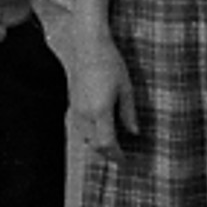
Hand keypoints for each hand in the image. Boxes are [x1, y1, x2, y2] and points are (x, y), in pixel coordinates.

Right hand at [68, 30, 138, 161]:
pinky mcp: (71, 103)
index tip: (125, 161)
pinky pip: (79, 128)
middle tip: (120, 156)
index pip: (107, 144)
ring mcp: (75, 109)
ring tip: (111, 146)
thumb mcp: (126, 88)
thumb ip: (129, 113)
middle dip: (107, 154)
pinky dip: (89, 135)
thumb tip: (134, 132)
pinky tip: (98, 130)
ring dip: (97, 145)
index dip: (116, 156)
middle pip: (94, 145)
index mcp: (100, 111)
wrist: (87, 46)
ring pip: (84, 138)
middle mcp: (84, 114)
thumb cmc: (109, 62)